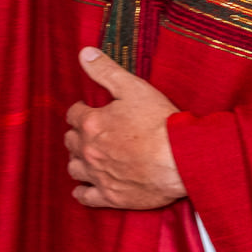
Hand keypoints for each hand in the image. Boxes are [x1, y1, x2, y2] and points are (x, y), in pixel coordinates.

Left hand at [65, 47, 185, 209]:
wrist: (181, 159)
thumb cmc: (160, 123)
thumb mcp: (133, 88)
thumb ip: (106, 71)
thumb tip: (84, 53)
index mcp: (92, 123)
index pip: (73, 114)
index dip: (81, 111)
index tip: (89, 110)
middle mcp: (90, 150)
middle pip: (71, 142)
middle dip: (78, 135)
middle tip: (91, 133)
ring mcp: (99, 175)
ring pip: (74, 168)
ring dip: (78, 161)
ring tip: (88, 157)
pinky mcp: (111, 196)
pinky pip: (86, 197)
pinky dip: (83, 192)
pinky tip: (86, 188)